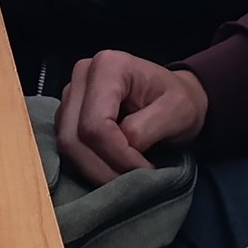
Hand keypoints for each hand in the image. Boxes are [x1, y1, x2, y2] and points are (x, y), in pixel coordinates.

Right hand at [56, 50, 208, 184]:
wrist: (174, 98)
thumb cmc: (179, 100)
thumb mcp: (178, 111)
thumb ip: (146, 128)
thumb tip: (122, 147)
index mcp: (108, 67)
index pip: (95, 124)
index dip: (117, 155)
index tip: (145, 169)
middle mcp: (82, 76)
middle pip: (73, 137)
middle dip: (103, 168)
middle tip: (134, 181)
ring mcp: (71, 96)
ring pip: (67, 146)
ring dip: (96, 170)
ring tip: (127, 177)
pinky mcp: (68, 116)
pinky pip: (68, 149)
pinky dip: (90, 166)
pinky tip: (114, 169)